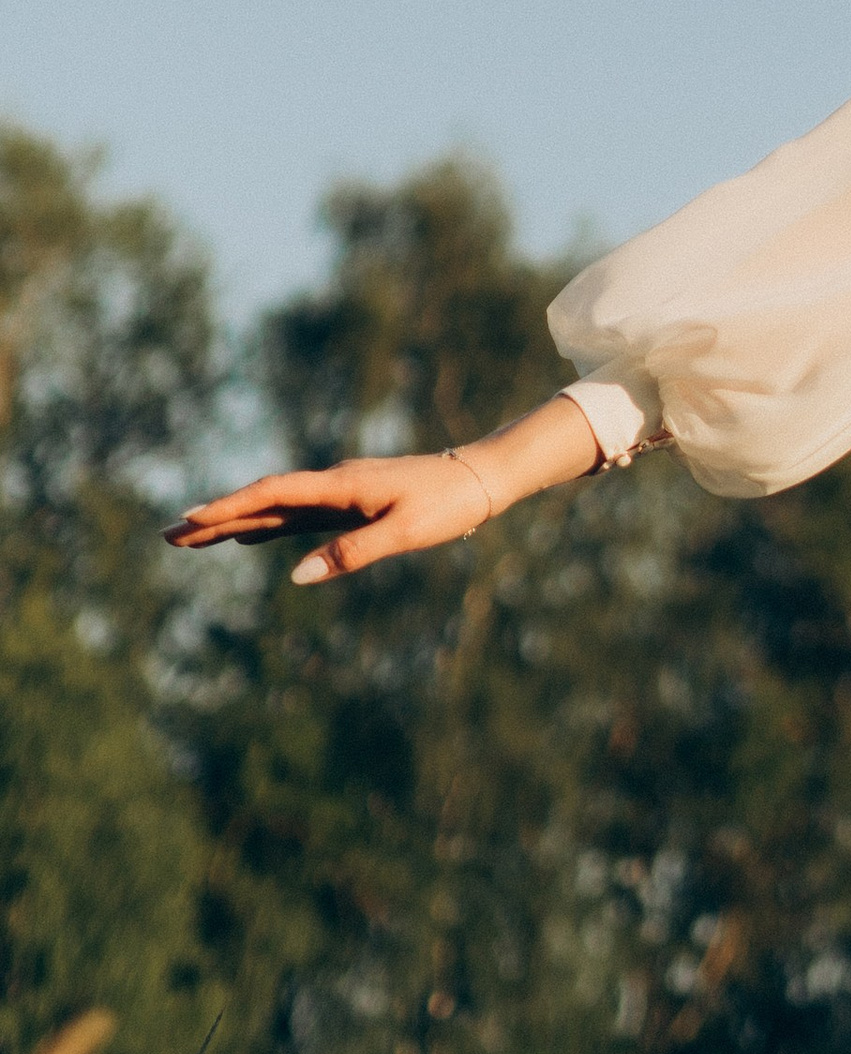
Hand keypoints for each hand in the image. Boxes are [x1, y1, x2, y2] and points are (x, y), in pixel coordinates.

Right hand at [166, 449, 498, 583]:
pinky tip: (250, 538)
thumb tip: (297, 576)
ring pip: (276, 510)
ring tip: (193, 538)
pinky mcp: (349, 505)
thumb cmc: (446, 503)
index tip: (191, 520)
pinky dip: (266, 526)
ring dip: (235, 523)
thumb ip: (352, 553)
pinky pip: (297, 516)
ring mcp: (339, 495)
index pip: (273, 494)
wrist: (479, 477)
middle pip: (263, 502)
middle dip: (215, 519)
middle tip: (167, 535)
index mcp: (341, 486)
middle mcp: (332, 486)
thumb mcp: (403, 532)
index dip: (230, 508)